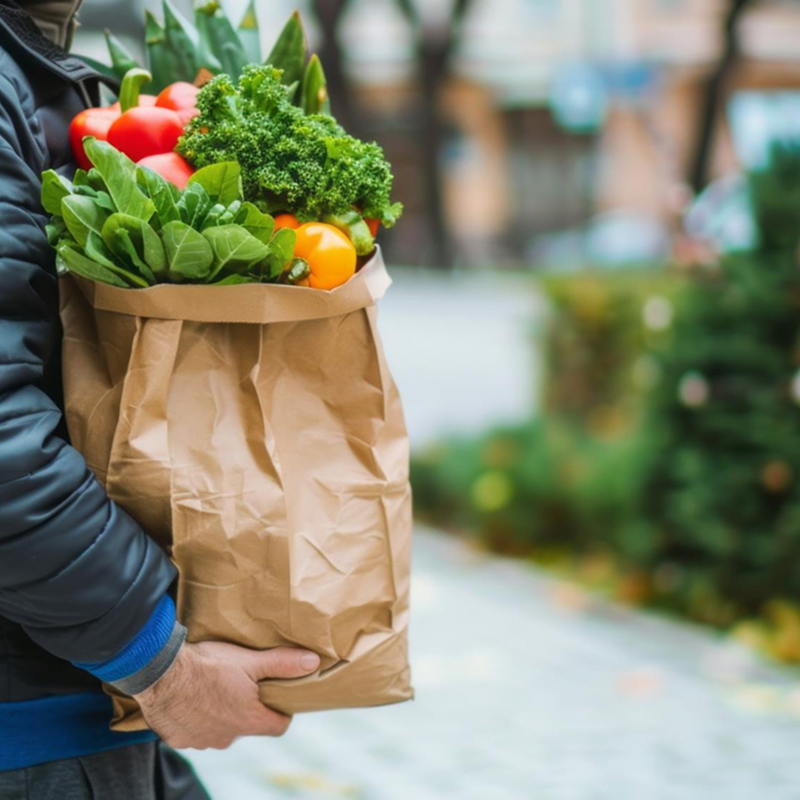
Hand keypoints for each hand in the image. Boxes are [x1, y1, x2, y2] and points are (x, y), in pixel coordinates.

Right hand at [133, 641, 319, 749]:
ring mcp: (202, 741)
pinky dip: (195, 718)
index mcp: (249, 720)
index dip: (282, 712)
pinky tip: (191, 698)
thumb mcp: (250, 661)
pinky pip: (194, 731)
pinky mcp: (179, 739)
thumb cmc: (209, 665)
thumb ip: (283, 664)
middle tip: (243, 684)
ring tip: (215, 687)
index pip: (278, 726)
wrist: (161, 674)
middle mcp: (227, 737)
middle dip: (248, 709)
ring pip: (220, 730)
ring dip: (220, 714)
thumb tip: (313, 662)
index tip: (279, 697)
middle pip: (248, 726)